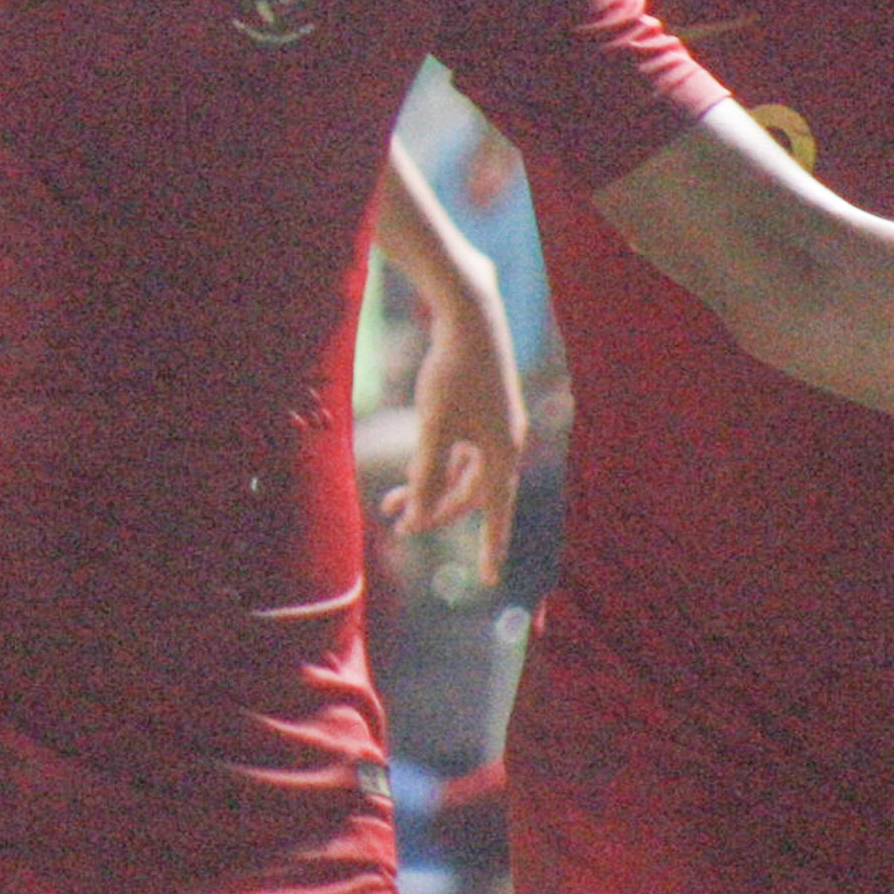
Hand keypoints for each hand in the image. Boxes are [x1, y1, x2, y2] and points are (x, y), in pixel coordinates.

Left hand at [380, 274, 527, 581]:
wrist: (469, 313)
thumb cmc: (454, 372)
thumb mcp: (434, 428)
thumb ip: (426, 475)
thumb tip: (418, 516)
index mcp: (502, 454)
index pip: (494, 514)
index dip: (490, 549)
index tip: (487, 580)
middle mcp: (505, 443)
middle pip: (470, 495)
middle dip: (433, 512)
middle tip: (396, 524)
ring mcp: (495, 424)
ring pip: (461, 473)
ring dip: (428, 488)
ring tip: (388, 501)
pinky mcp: (482, 406)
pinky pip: (461, 451)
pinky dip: (436, 464)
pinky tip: (413, 465)